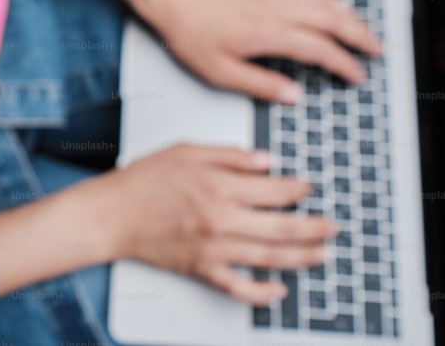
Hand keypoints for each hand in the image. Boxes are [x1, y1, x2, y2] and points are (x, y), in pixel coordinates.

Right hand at [97, 143, 337, 304]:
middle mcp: (221, 220)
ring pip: (269, 258)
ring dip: (302, 257)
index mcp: (218, 187)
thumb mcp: (185, 151)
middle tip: (333, 226)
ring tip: (322, 255)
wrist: (110, 215)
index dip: (298, 190)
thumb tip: (264, 160)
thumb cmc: (141, 181)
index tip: (308, 188)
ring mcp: (213, 249)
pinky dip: (262, 293)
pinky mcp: (201, 269)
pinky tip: (278, 290)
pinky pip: (238, 287)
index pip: (274, 191)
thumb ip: (228, 155)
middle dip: (314, 227)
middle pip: (281, 228)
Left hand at [134, 0, 382, 103]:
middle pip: (333, 19)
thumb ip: (259, 85)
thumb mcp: (219, 72)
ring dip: (348, 13)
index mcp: (269, 32)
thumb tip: (292, 95)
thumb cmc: (188, 32)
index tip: (356, 76)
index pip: (320, 49)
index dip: (344, 64)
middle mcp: (277, 7)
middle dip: (360, 36)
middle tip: (376, 51)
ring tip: (361, 29)